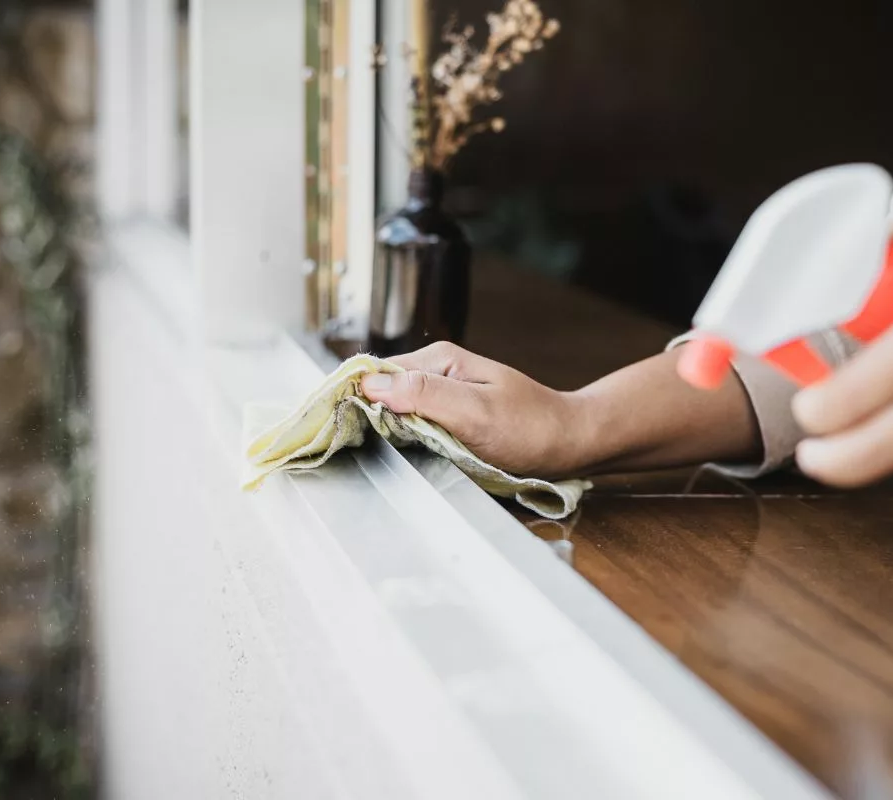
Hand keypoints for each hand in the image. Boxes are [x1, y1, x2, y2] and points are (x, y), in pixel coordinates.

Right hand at [361, 341, 762, 478]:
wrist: (572, 443)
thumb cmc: (531, 428)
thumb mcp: (476, 412)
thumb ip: (425, 396)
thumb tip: (371, 385)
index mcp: (438, 361)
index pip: (374, 373)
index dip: (346, 397)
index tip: (320, 423)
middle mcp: (436, 372)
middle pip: (378, 390)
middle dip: (355, 413)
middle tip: (331, 444)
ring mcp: (442, 394)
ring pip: (391, 408)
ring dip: (374, 427)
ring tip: (351, 450)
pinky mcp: (450, 416)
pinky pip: (410, 423)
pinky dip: (395, 437)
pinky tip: (387, 452)